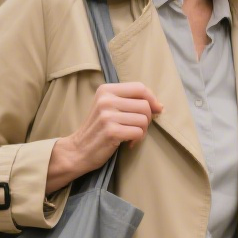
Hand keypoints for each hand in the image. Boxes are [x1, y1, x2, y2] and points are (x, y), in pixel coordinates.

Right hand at [48, 82, 163, 190]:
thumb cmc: (98, 129)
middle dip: (147, 119)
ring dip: (142, 131)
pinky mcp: (111, 132)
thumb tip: (159, 105)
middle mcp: (106, 100)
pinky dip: (137, 140)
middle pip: (144, 105)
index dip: (152, 99)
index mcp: (106, 90)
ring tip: (131, 135)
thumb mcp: (108, 107)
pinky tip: (127, 142)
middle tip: (137, 127)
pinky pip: (138, 133)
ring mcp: (107, 116)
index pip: (140, 88)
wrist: (78, 150)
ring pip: (144, 120)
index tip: (156, 109)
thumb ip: (129, 101)